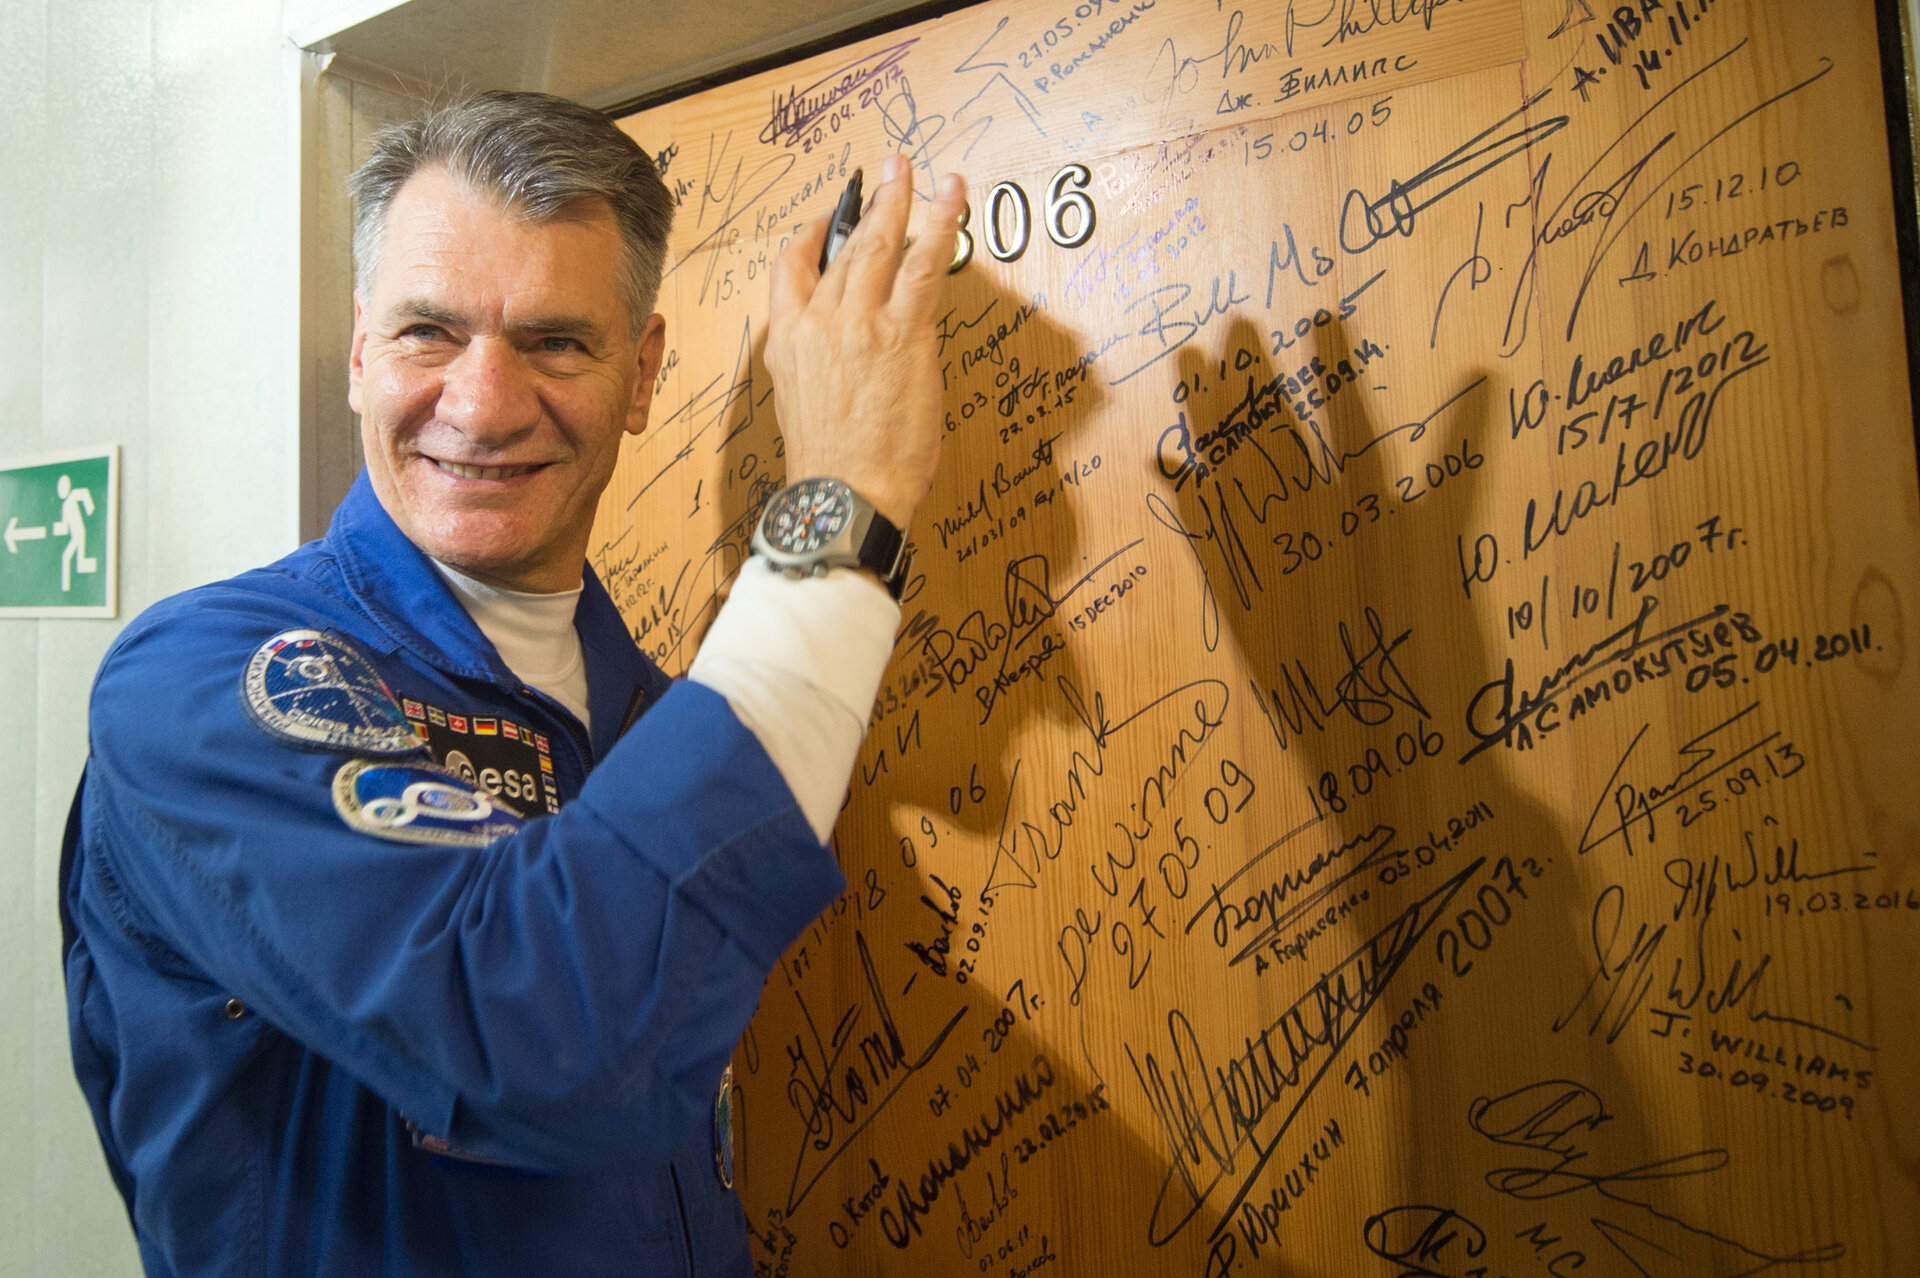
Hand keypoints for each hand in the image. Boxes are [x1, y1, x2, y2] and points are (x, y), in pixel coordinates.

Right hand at [766, 154, 967, 529]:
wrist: (845, 493)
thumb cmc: (829, 465)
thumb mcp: (799, 404)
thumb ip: (817, 364)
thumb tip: (847, 350)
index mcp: (787, 339)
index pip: (790, 267)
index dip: (812, 234)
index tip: (830, 220)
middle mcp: (819, 321)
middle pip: (843, 246)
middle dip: (867, 202)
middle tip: (888, 171)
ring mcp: (861, 323)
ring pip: (882, 244)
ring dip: (901, 199)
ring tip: (916, 170)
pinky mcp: (904, 334)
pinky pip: (925, 265)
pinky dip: (942, 225)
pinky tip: (953, 199)